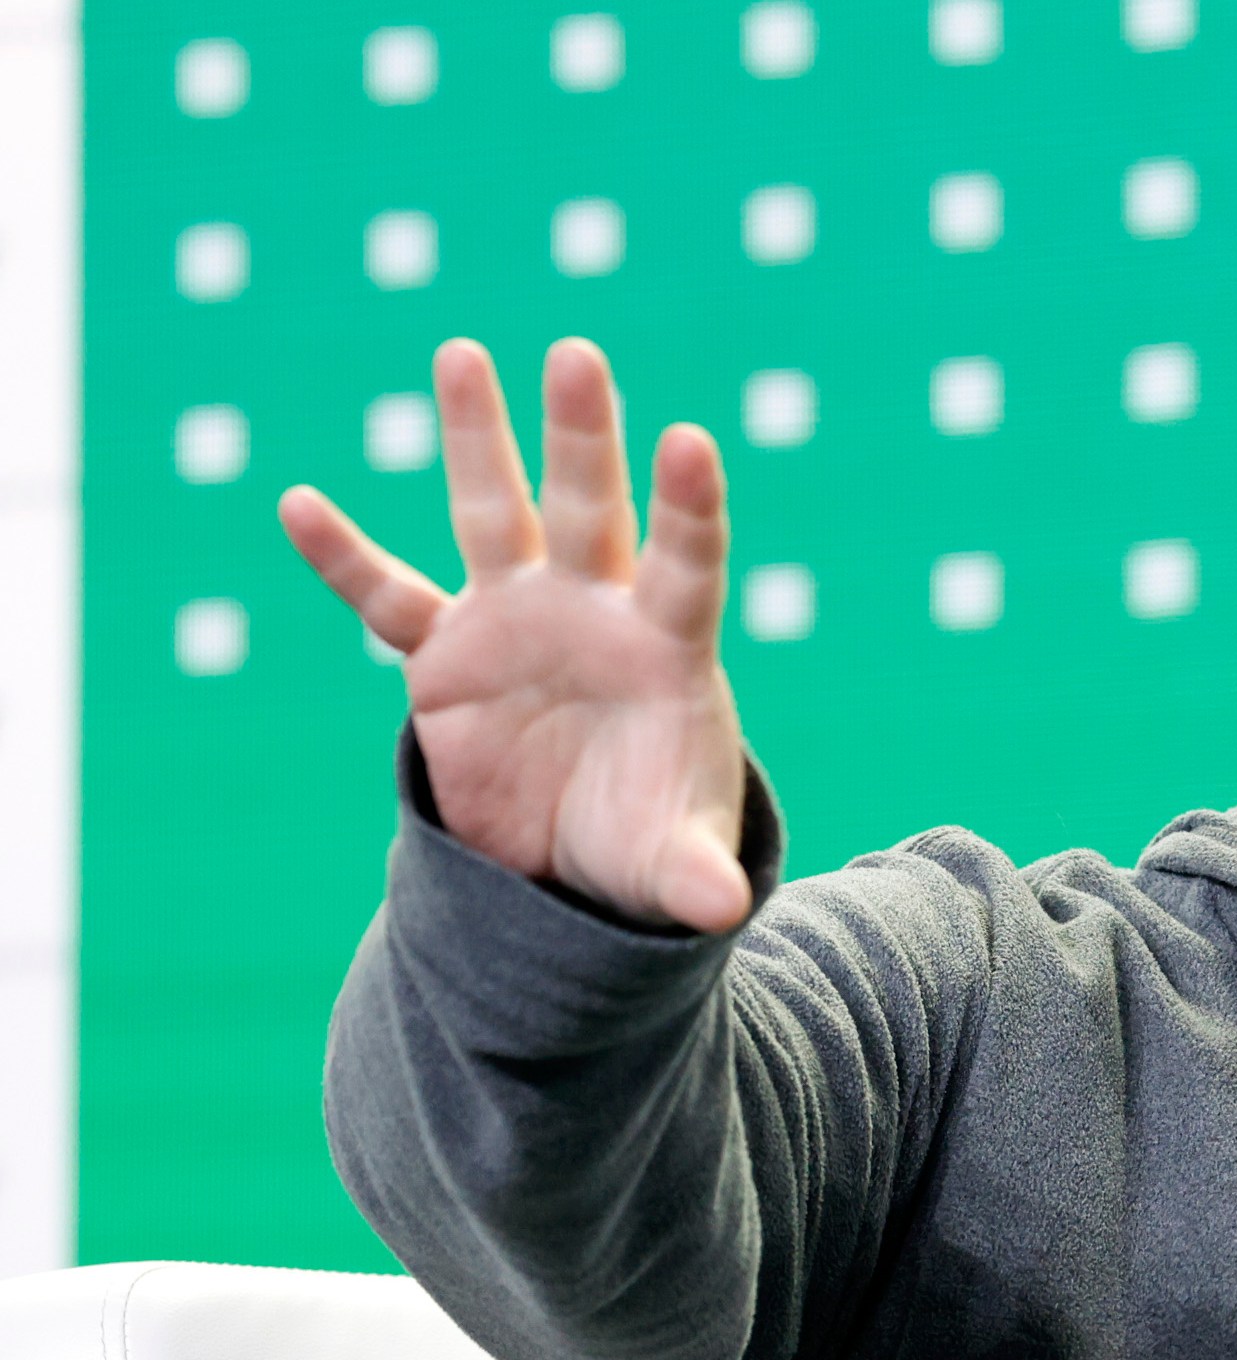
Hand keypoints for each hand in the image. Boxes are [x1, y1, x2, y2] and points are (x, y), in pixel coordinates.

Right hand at [279, 338, 751, 931]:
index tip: (690, 441)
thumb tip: (720, 912)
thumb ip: (695, 876)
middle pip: (590, 509)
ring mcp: (515, 621)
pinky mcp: (446, 655)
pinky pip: (388, 598)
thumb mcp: (673, 863)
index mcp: (666, 650)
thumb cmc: (646, 842)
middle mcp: (592, 613)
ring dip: (479, 439)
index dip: (688, 508)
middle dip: (583, 437)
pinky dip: (344, 558)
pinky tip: (298, 505)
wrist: (575, 861)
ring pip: (494, 516)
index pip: (684, 565)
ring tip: (464, 354)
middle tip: (578, 353)